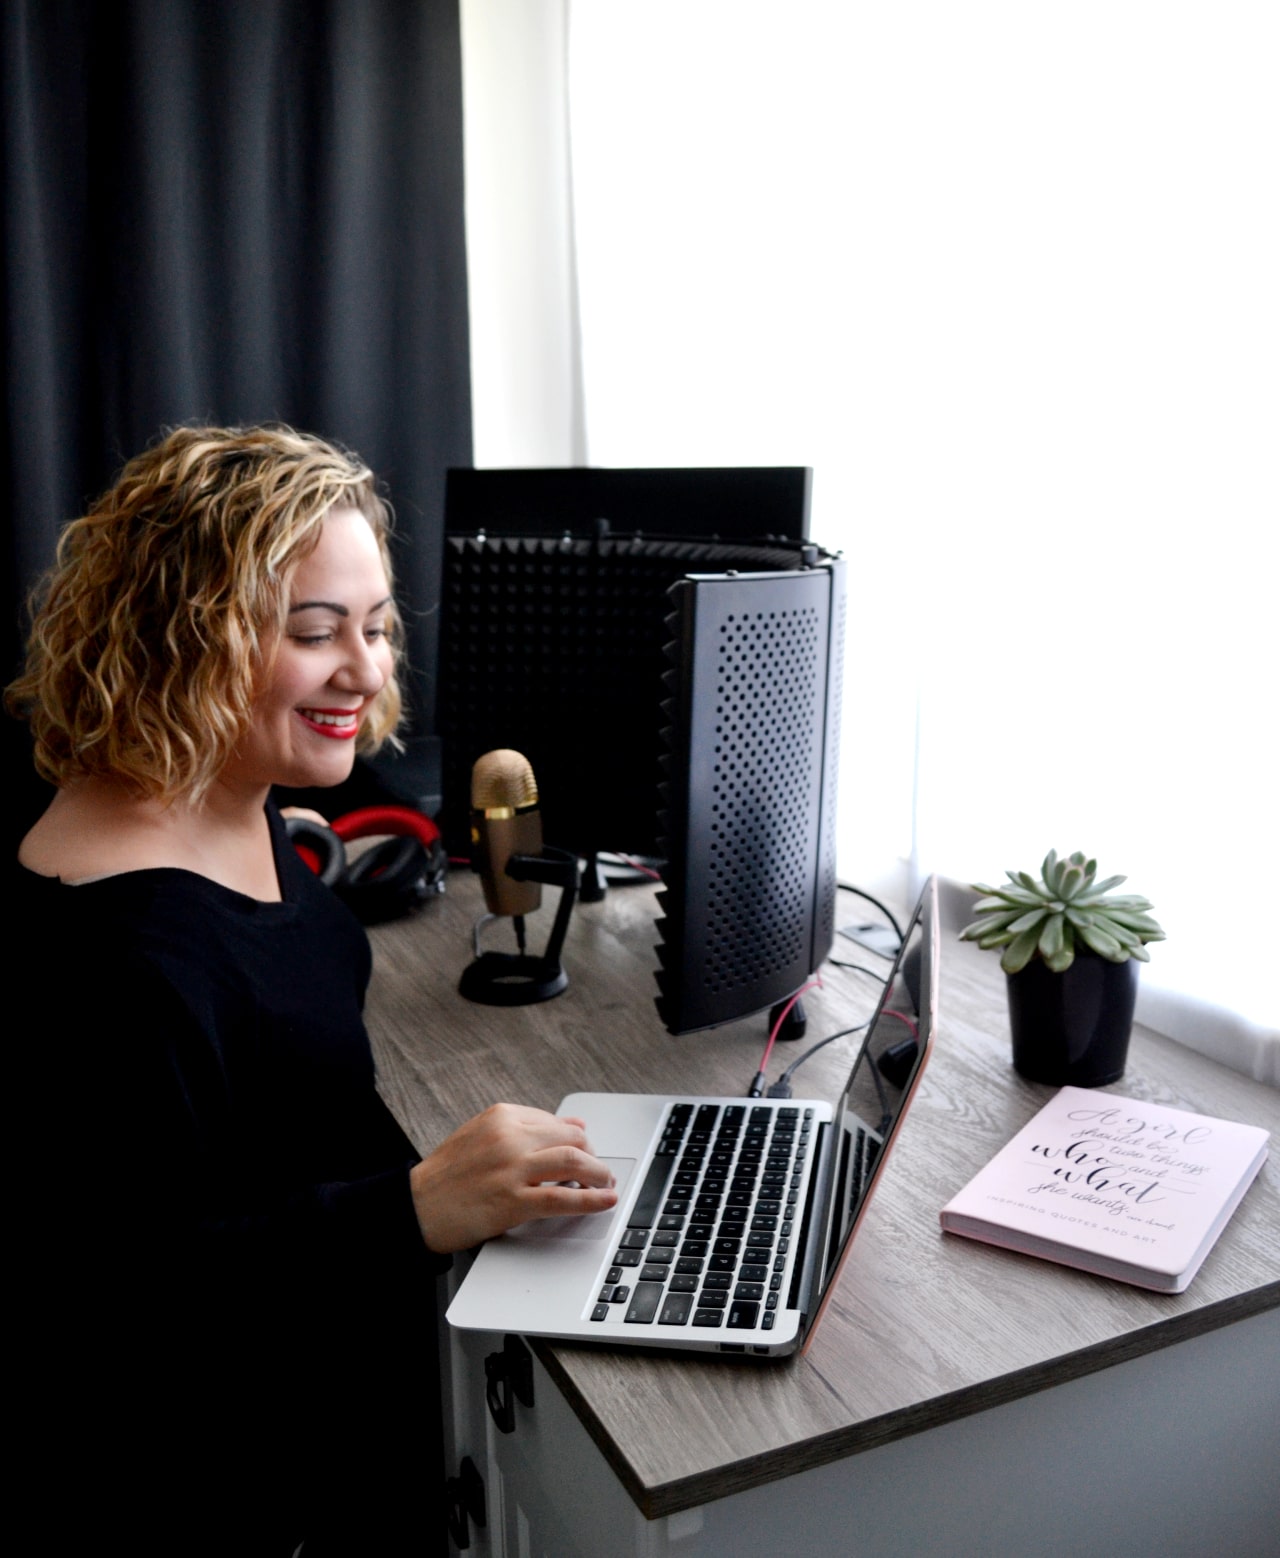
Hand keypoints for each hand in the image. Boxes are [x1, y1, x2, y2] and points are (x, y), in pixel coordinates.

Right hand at [409, 1103, 617, 1253]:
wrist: (415, 1206)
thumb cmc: (447, 1175)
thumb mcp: (482, 1135)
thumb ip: (526, 1127)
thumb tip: (574, 1122)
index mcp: (502, 1116)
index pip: (556, 1121)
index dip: (577, 1139)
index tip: (586, 1151)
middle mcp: (509, 1137)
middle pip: (571, 1138)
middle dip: (592, 1155)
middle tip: (599, 1170)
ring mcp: (512, 1168)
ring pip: (574, 1162)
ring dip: (599, 1174)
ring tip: (606, 1183)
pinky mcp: (513, 1201)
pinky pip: (563, 1198)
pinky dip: (591, 1199)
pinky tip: (605, 1200)